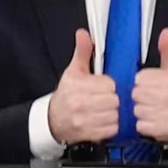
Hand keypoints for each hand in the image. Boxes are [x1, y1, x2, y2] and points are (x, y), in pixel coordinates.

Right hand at [48, 29, 119, 143]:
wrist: (53, 119)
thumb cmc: (66, 94)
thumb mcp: (73, 71)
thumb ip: (82, 51)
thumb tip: (83, 34)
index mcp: (78, 85)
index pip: (109, 84)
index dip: (112, 85)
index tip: (108, 86)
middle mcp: (80, 103)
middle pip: (114, 100)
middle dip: (115, 99)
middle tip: (109, 98)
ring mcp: (84, 120)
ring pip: (114, 115)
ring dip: (115, 113)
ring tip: (108, 109)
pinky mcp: (88, 133)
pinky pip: (111, 129)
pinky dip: (112, 126)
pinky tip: (106, 120)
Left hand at [133, 28, 167, 142]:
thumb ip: (167, 49)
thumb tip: (166, 32)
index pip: (140, 79)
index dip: (141, 82)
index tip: (147, 84)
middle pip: (137, 94)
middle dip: (139, 96)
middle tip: (147, 97)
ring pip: (137, 110)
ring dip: (140, 110)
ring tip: (149, 108)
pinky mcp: (163, 129)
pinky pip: (141, 125)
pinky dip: (143, 124)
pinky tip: (150, 119)